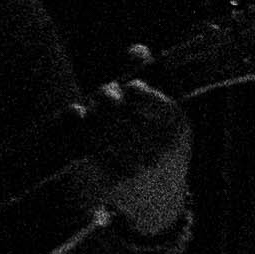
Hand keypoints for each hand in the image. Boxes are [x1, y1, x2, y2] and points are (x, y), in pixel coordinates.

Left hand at [86, 64, 192, 219]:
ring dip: (90, 113)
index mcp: (177, 126)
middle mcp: (158, 147)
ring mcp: (135, 166)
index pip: (139, 93)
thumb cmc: (163, 149)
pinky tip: (80, 123)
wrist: (160, 204)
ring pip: (96, 124)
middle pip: (113, 107)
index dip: (130, 90)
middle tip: (104, 98)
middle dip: (105, 98)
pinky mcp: (113, 179)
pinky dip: (77, 129)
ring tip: (93, 113)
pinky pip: (85, 144)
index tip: (129, 91)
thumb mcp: (168, 118)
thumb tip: (136, 49)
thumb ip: (153, 82)